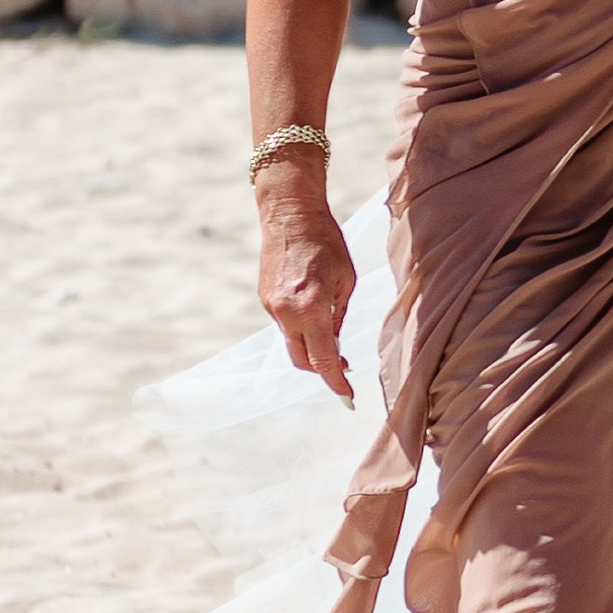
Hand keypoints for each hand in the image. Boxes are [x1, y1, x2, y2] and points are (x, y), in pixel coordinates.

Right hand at [257, 174, 356, 401]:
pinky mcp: (264, 299)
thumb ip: (338, 317)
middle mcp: (286, 313)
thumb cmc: (326, 242)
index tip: (348, 398)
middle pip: (302, 360)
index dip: (336, 382)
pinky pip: (284, 325)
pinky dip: (300, 328)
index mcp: (311, 308)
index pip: (323, 359)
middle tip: (344, 367)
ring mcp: (271, 307)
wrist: (290, 214)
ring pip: (291, 343)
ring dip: (311, 348)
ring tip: (332, 338)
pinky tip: (314, 314)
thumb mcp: (344, 281)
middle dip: (322, 369)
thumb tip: (335, 346)